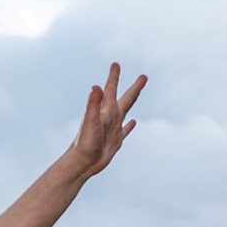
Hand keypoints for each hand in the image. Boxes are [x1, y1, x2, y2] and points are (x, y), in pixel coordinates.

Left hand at [64, 63, 147, 180]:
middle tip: (144, 76)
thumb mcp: (90, 121)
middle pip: (125, 98)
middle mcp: (110, 117)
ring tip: (138, 93)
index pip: (111, 89)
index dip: (114, 77)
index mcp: (105, 110)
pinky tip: (132, 122)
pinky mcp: (115, 140)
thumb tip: (96, 86)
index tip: (115, 64)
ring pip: (127, 110)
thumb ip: (93, 104)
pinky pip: (125, 130)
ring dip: (132, 100)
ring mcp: (113, 128)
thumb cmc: (84, 142)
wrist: (82, 163)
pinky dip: (130, 126)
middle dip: (134, 87)